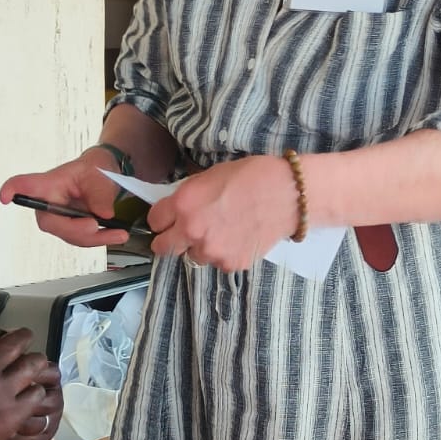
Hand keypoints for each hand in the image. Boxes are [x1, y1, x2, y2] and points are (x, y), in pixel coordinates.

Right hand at [0, 148, 128, 247]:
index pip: (24, 186)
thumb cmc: (94, 169)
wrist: (105, 175)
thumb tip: (103, 215)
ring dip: (94, 238)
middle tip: (95, 225)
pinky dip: (100, 239)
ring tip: (118, 233)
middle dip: (74, 229)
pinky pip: (81, 239)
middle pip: (50, 223)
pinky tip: (116, 235)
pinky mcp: (71, 228)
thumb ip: (100, 194)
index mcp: (48, 184)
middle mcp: (48, 203)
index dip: (12, 191)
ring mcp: (58, 218)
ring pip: (69, 236)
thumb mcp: (99, 174)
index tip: (5, 196)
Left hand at [148, 156, 298, 271]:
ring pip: (193, 256)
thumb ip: (188, 195)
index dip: (161, 218)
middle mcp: (191, 231)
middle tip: (184, 233)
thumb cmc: (251, 176)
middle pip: (163, 247)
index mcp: (183, 204)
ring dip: (201, 247)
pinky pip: (218, 262)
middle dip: (169, 240)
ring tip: (223, 231)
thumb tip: (178, 207)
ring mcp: (211, 251)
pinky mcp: (230, 264)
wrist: (287, 194)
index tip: (168, 218)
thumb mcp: (210, 176)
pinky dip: (224, 253)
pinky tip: (239, 237)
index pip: (154, 220)